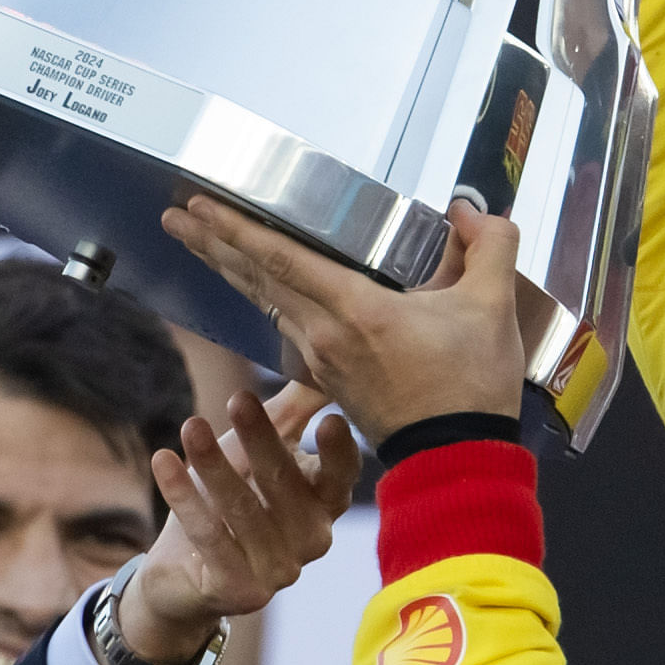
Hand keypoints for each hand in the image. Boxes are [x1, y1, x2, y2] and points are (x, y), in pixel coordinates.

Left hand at [119, 376, 370, 660]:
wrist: (183, 573)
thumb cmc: (230, 498)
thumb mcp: (261, 449)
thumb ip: (295, 410)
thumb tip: (320, 358)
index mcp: (325, 505)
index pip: (340, 476)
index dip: (338, 451)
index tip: (330, 419)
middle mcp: (312, 540)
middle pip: (288, 487)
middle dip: (261, 440)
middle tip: (237, 398)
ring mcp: (279, 571)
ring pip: (245, 512)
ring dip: (215, 466)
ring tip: (190, 425)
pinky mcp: (240, 591)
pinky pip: (209, 536)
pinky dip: (184, 496)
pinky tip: (164, 461)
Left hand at [169, 197, 545, 439]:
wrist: (457, 460)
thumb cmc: (470, 388)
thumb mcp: (491, 307)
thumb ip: (488, 246)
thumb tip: (469, 211)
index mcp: (355, 311)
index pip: (281, 259)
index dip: (237, 228)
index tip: (197, 204)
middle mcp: (326, 335)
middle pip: (257, 279)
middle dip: (212, 244)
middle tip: (173, 216)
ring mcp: (323, 361)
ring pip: (267, 304)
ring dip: (231, 270)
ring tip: (200, 243)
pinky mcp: (332, 380)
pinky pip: (288, 329)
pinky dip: (265, 299)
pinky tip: (261, 290)